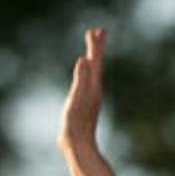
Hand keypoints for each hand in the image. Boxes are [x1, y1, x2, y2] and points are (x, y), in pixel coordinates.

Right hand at [57, 27, 106, 154]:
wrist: (79, 146)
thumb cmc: (75, 124)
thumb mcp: (76, 99)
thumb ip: (80, 79)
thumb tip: (84, 60)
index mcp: (93, 86)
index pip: (95, 61)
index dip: (95, 45)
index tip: (96, 30)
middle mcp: (94, 89)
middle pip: (97, 64)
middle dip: (97, 47)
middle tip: (99, 31)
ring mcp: (90, 97)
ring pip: (93, 73)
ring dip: (93, 59)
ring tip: (92, 51)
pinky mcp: (85, 103)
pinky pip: (87, 82)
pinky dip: (87, 72)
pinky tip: (84, 76)